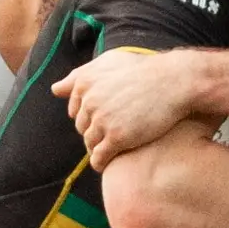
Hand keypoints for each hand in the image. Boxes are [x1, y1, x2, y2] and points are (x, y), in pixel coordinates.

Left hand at [55, 53, 206, 167]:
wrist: (174, 82)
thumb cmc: (145, 70)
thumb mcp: (109, 63)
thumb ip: (80, 76)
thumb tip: (54, 89)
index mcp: (85, 82)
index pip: (75, 109)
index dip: (89, 117)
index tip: (103, 120)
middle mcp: (89, 101)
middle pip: (82, 127)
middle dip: (93, 132)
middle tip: (110, 136)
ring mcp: (102, 120)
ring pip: (90, 143)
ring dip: (97, 149)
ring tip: (110, 150)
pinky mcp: (116, 138)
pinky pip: (100, 157)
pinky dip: (100, 163)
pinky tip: (106, 164)